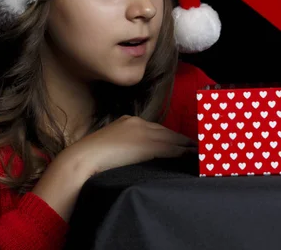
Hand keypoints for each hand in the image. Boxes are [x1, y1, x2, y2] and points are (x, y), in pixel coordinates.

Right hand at [64, 115, 196, 178]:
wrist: (83, 159)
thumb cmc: (89, 158)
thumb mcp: (108, 147)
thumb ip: (122, 146)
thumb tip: (129, 154)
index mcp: (127, 122)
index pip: (153, 129)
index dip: (167, 136)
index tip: (179, 142)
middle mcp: (137, 123)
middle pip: (164, 131)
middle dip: (180, 138)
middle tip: (195, 145)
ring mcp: (143, 133)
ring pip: (170, 138)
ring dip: (185, 145)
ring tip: (198, 151)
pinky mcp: (147, 145)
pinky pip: (170, 147)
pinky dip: (182, 151)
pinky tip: (190, 155)